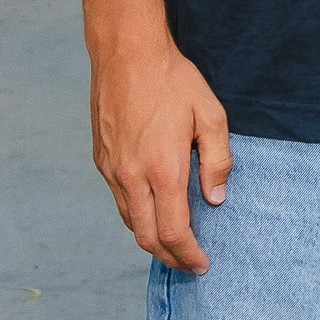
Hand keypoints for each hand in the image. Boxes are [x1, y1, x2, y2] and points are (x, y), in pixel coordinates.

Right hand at [89, 39, 230, 272]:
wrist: (126, 54)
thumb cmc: (173, 80)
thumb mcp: (210, 115)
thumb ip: (217, 161)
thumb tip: (215, 199)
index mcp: (162, 170)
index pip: (173, 232)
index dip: (188, 255)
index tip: (202, 265)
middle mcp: (132, 177)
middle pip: (147, 238)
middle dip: (169, 258)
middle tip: (189, 265)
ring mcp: (112, 170)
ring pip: (130, 221)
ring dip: (152, 239)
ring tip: (174, 244)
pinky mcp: (102, 160)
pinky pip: (119, 200)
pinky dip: (137, 216)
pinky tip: (153, 211)